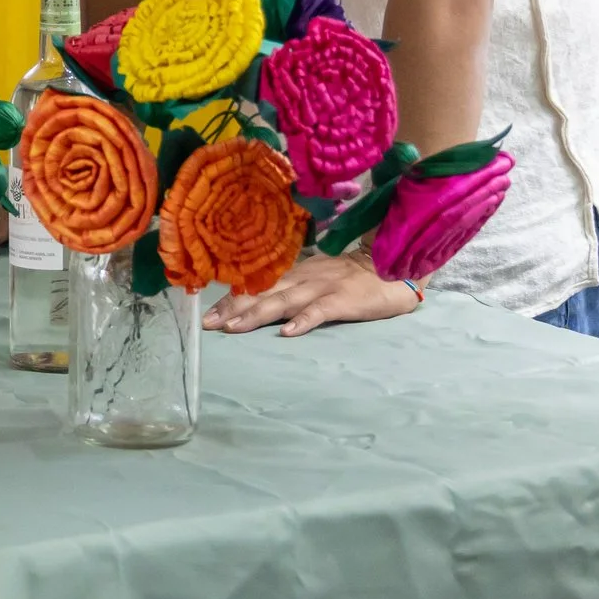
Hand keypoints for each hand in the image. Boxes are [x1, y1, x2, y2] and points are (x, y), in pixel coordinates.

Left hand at [203, 249, 419, 336]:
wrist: (392, 265)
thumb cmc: (350, 275)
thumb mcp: (315, 274)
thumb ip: (290, 285)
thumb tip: (258, 299)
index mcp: (294, 274)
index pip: (255, 285)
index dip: (230, 299)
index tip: (206, 313)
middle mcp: (301, 279)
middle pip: (260, 293)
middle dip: (231, 308)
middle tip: (207, 324)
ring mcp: (321, 288)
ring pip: (282, 301)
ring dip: (256, 314)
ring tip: (233, 328)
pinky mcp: (342, 300)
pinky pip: (319, 311)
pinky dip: (302, 322)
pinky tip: (287, 333)